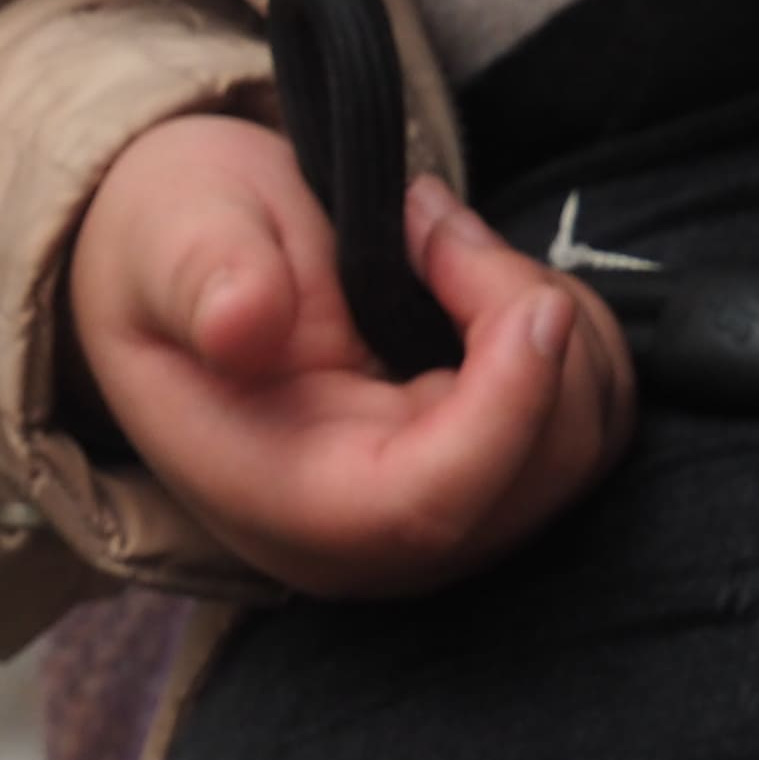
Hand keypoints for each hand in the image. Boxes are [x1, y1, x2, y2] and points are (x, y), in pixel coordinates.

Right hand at [67, 112, 631, 596]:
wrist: (180, 272)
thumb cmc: (172, 251)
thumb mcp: (169, 234)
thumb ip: (204, 276)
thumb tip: (243, 322)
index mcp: (280, 501)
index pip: (430, 508)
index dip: (508, 410)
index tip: (525, 297)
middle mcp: (369, 537)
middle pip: (533, 472)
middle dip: (529, 323)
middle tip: (432, 222)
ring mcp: (438, 512)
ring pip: (583, 439)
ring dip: (555, 318)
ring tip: (444, 244)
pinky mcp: (486, 475)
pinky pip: (589, 419)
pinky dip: (570, 334)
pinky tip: (484, 284)